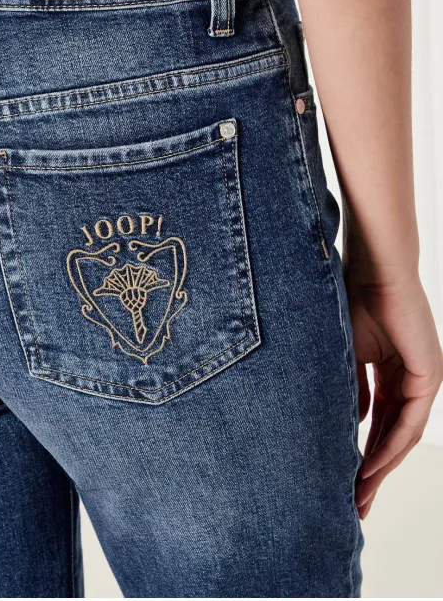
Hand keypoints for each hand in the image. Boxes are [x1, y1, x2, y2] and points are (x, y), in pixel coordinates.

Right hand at [346, 273, 442, 518]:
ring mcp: (423, 378)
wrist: (372, 268)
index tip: (341, 478)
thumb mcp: (344, 356)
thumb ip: (350, 389)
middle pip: (391, 435)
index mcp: (391, 372)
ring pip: (402, 435)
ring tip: (359, 494)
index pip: (378, 422)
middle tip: (355, 502)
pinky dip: (389, 446)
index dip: (360, 451)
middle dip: (371, 470)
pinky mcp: (429, 375)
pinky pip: (409, 421)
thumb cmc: (352, 300)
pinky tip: (369, 467)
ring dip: (380, 467)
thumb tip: (349, 423)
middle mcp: (411, 379)